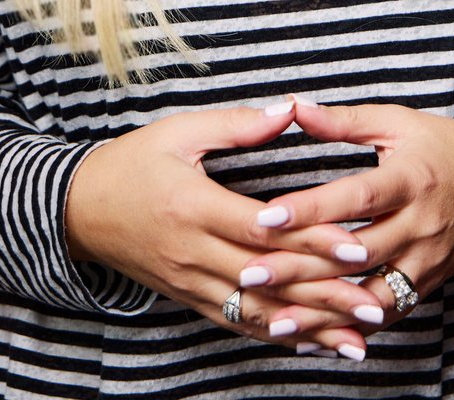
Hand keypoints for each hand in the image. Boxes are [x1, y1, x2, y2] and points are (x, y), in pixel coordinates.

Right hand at [64, 100, 384, 355]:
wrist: (78, 210)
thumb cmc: (132, 162)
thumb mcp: (179, 131)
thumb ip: (236, 124)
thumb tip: (289, 109)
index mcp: (194, 206)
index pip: (263, 230)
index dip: (311, 241)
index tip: (357, 248)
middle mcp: (193, 252)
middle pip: (269, 278)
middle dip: (325, 294)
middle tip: (374, 306)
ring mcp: (190, 282)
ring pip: (258, 310)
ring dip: (310, 327)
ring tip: (357, 338)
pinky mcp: (187, 297)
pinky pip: (236, 321)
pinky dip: (276, 334)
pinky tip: (311, 343)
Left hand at [238, 99, 453, 344]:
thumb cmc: (445, 147)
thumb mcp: (398, 123)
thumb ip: (344, 121)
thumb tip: (294, 107)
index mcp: (411, 180)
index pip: (356, 198)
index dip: (311, 209)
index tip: (265, 217)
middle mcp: (420, 226)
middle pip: (357, 255)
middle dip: (302, 267)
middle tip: (250, 273)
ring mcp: (426, 262)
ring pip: (369, 296)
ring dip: (322, 312)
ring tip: (273, 320)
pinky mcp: (426, 286)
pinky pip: (385, 315)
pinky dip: (348, 330)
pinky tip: (311, 338)